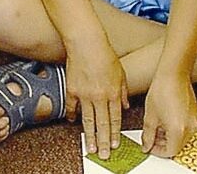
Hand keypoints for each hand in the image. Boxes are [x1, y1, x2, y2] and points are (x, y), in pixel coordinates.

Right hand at [65, 39, 128, 159]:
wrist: (86, 43)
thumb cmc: (105, 55)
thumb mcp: (121, 73)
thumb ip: (124, 92)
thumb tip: (125, 106)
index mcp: (113, 94)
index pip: (115, 119)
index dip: (115, 134)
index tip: (114, 145)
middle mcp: (100, 97)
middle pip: (102, 124)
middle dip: (103, 141)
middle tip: (102, 154)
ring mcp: (84, 94)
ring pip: (88, 120)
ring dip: (89, 135)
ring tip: (89, 147)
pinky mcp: (72, 89)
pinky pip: (72, 106)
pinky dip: (73, 115)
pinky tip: (73, 122)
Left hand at [141, 73, 196, 157]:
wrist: (173, 75)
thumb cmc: (161, 91)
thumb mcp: (150, 115)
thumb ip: (148, 134)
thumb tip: (146, 145)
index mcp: (178, 130)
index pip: (170, 151)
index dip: (157, 151)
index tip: (149, 146)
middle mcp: (190, 128)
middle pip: (177, 146)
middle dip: (163, 144)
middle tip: (150, 137)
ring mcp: (195, 122)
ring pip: (182, 138)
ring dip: (169, 137)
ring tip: (156, 127)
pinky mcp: (196, 116)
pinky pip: (187, 128)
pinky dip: (176, 129)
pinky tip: (165, 120)